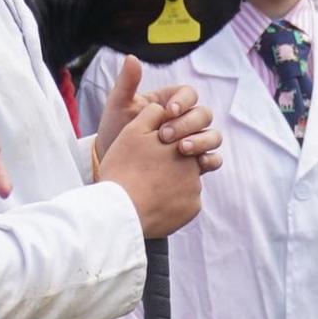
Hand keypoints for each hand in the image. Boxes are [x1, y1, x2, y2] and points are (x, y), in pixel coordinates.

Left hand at [95, 56, 222, 172]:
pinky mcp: (194, 163)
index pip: (189, 94)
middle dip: (188, 124)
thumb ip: (126, 83)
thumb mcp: (119, 106)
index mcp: (171, 101)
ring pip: (213, 135)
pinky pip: (213, 159)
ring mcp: (192, 140)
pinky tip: (196, 165)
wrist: (113, 165)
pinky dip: (210, 160)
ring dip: (202, 141)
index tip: (170, 110)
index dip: (184, 101)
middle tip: (166, 136)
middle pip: (204, 115)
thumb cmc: (115, 131)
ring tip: (183, 149)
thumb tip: (132, 58)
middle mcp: (186, 120)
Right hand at [98, 101, 202, 236]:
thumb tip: (165, 107)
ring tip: (148, 189)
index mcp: (181, 141)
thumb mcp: (132, 132)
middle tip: (152, 171)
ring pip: (187, 180)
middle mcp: (194, 162)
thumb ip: (152, 114)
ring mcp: (195, 187)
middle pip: (190, 157)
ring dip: (173, 182)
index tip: (154, 149)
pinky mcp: (192, 208)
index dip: (169, 140)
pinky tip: (153, 204)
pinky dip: (172, 202)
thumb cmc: (123, 170)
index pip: (185, 134)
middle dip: (176, 162)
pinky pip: (185, 202)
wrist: (122, 211)